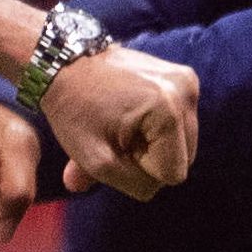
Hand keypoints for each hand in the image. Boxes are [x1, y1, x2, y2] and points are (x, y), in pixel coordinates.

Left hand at [44, 46, 199, 199]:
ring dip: (153, 147)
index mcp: (168, 111)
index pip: (172, 174)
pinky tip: (129, 119)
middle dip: (149, 160)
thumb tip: (149, 189)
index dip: (141, 172)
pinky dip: (157, 130)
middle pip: (184, 159)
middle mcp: (186, 92)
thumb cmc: (73, 109)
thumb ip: (129, 184)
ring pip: (183, 143)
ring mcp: (187, 81)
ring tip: (119, 130)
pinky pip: (180, 123)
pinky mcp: (184, 78)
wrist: (64, 62)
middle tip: (114, 142)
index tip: (113, 149)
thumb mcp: (93, 159)